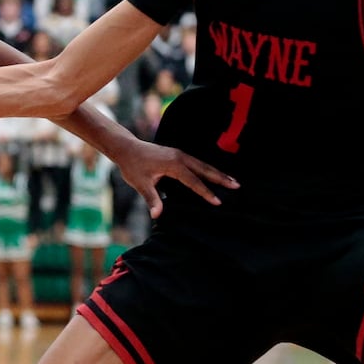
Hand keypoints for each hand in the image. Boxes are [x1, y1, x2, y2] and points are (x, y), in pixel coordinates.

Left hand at [115, 139, 237, 218]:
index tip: (218, 202)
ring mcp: (180, 154)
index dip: (206, 192)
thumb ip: (151, 199)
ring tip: (232, 181)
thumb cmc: (132, 166)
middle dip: (221, 178)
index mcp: (173, 164)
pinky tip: (215, 175)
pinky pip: (197, 163)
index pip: (194, 181)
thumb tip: (157, 215)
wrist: (126, 148)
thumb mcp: (140, 184)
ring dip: (217, 173)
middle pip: (205, 169)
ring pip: (203, 165)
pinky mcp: (177, 154)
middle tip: (237, 186)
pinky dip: (208, 169)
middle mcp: (180, 157)